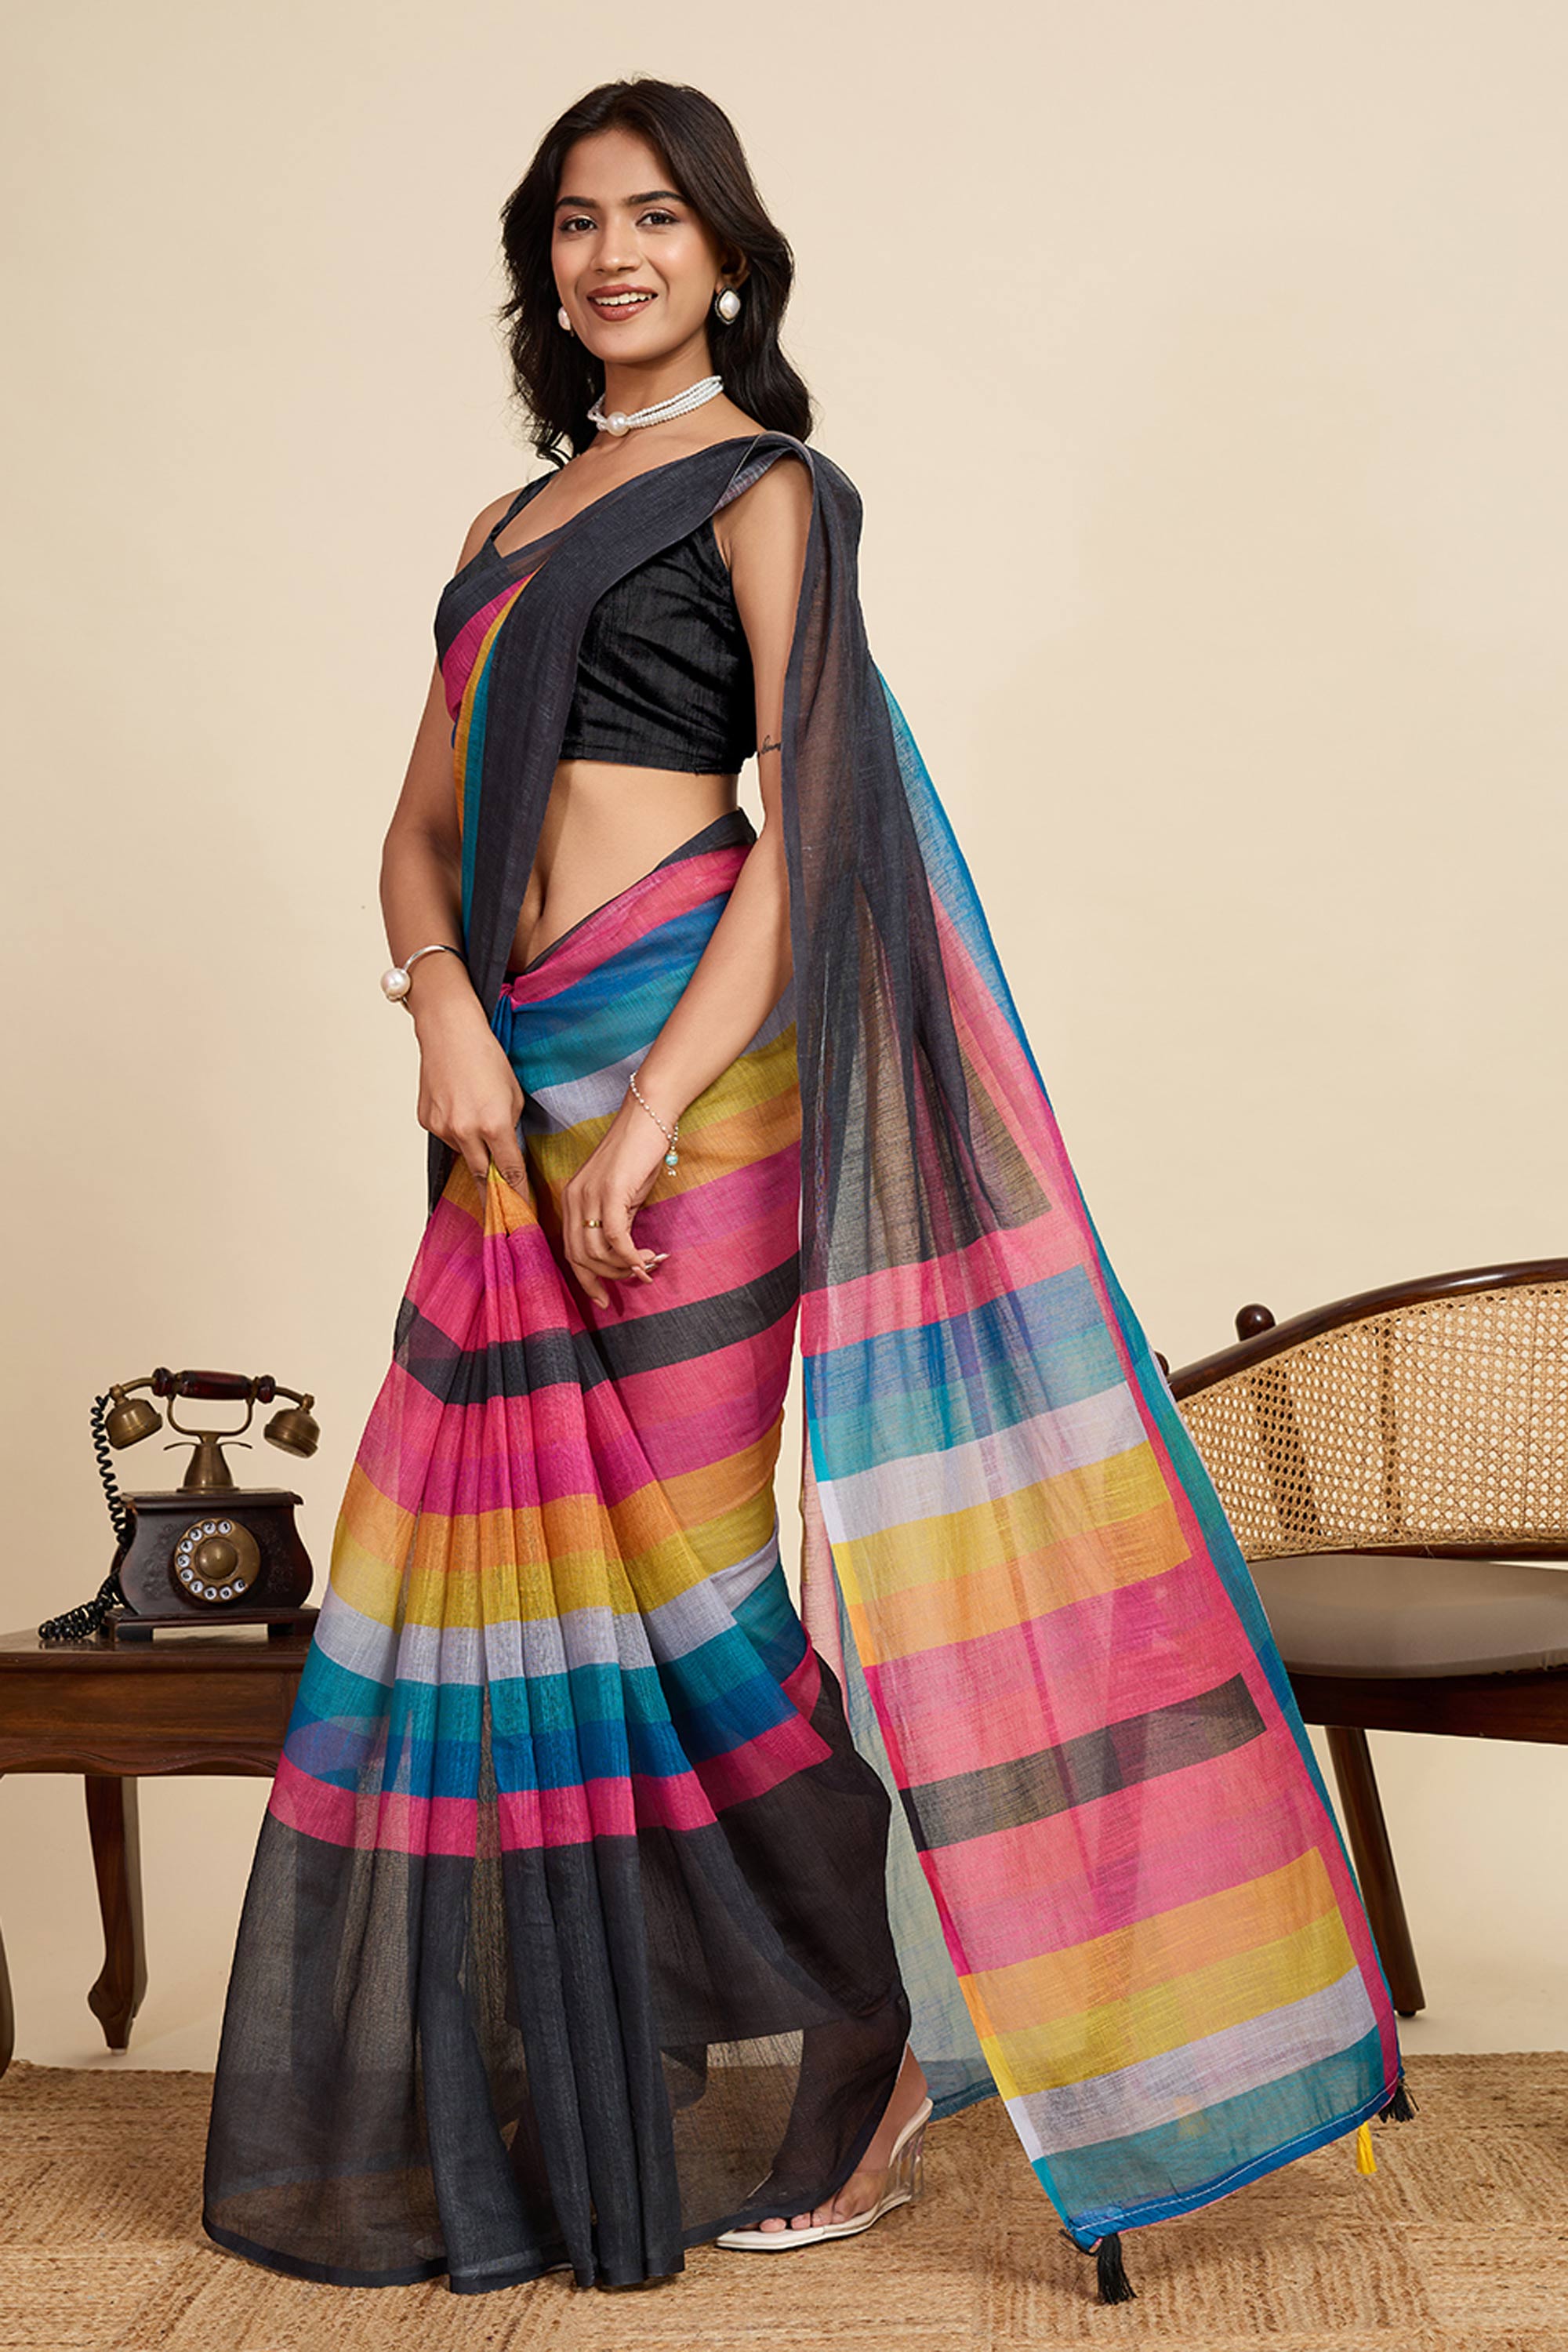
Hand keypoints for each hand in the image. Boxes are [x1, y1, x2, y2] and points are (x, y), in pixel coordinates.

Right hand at [415, 1015, 527, 1195]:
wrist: (449, 1032)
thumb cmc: (487, 1057)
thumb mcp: (514, 1094)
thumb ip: (512, 1128)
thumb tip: (507, 1153)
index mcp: (494, 1125)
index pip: (510, 1172)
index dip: (518, 1195)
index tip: (523, 1212)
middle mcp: (465, 1131)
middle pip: (482, 1177)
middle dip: (494, 1194)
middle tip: (503, 1210)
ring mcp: (442, 1128)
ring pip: (464, 1156)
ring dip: (475, 1152)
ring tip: (478, 1122)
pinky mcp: (426, 1122)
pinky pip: (448, 1139)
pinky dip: (457, 1133)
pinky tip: (460, 1108)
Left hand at [562, 1097, 674, 1306]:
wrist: (649, 1114)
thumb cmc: (639, 1153)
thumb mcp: (622, 1193)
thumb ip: (617, 1221)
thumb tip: (625, 1254)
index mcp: (572, 1199)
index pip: (570, 1251)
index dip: (586, 1280)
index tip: (604, 1299)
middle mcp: (574, 1198)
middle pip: (581, 1257)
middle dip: (608, 1277)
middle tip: (637, 1277)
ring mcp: (590, 1195)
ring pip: (597, 1251)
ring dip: (624, 1266)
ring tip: (649, 1263)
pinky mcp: (611, 1192)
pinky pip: (616, 1237)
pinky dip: (631, 1256)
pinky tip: (647, 1260)